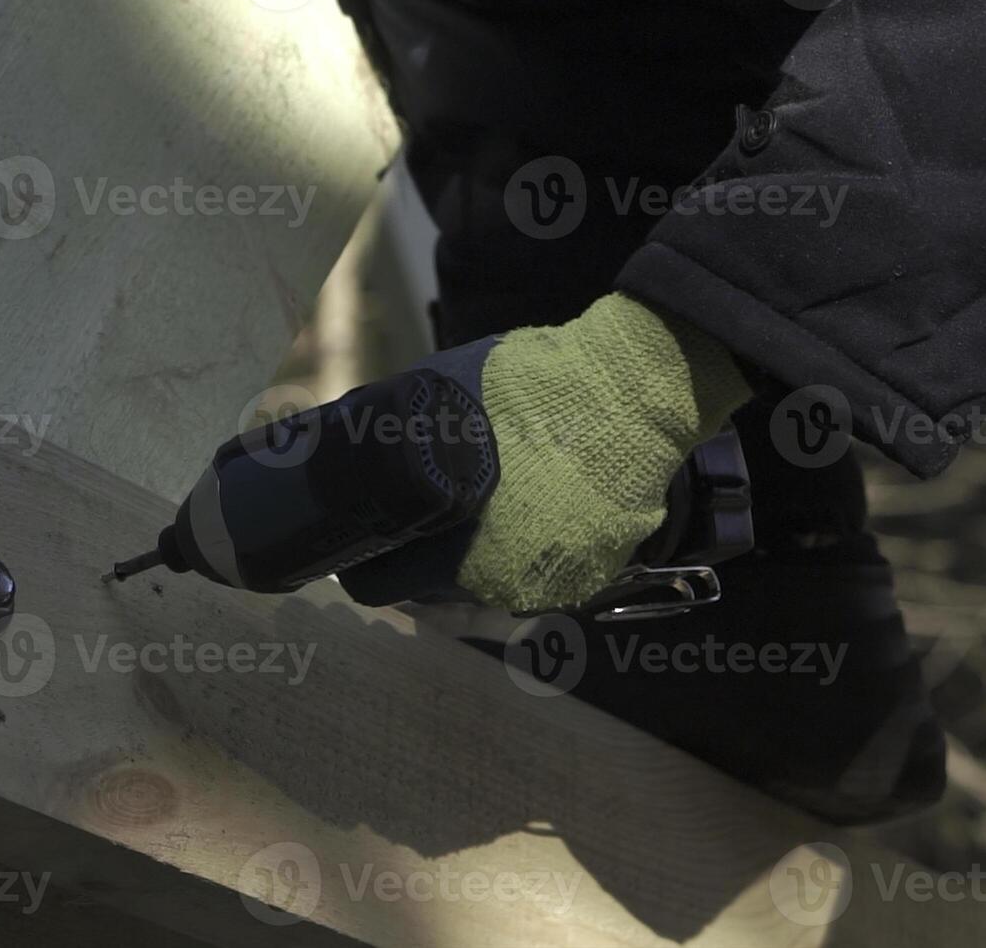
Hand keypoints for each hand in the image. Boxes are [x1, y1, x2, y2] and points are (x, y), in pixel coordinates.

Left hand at [339, 293, 748, 612]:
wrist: (632, 394)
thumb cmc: (525, 394)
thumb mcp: (435, 400)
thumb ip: (393, 440)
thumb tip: (353, 447)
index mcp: (451, 555)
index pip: (380, 586)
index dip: (364, 561)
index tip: (362, 540)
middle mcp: (498, 587)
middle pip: (432, 592)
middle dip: (420, 561)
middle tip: (414, 523)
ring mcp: (552, 586)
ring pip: (486, 588)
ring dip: (471, 561)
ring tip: (471, 517)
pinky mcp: (592, 574)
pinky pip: (538, 575)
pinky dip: (524, 553)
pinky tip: (523, 516)